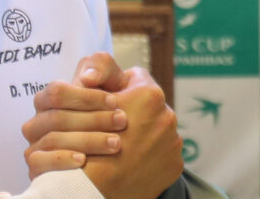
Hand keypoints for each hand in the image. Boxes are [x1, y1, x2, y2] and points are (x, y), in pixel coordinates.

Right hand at [22, 53, 130, 177]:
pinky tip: (83, 159)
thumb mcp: (113, 84)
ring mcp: (35, 146)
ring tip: (116, 143)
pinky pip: (39, 163)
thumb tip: (87, 78)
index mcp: (49, 98)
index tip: (115, 102)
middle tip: (122, 122)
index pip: (57, 93)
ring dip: (87, 140)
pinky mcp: (37, 170)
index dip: (86, 96)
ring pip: (52, 140)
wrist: (121, 153)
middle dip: (93, 119)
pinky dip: (61, 159)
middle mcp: (38, 122)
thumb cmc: (111, 111)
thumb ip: (102, 68)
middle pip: (56, 117)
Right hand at [82, 66, 183, 198]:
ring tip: (123, 146)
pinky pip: (162, 153)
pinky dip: (150, 156)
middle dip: (134, 112)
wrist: (94, 190)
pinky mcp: (175, 164)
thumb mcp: (85, 96)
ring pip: (156, 130)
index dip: (119, 87)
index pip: (136, 76)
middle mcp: (168, 115)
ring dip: (144, 135)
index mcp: (149, 94)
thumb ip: (95, 74)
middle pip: (148, 105)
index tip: (110, 101)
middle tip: (115, 126)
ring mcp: (173, 142)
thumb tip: (94, 73)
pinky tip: (132, 162)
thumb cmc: (87, 141)